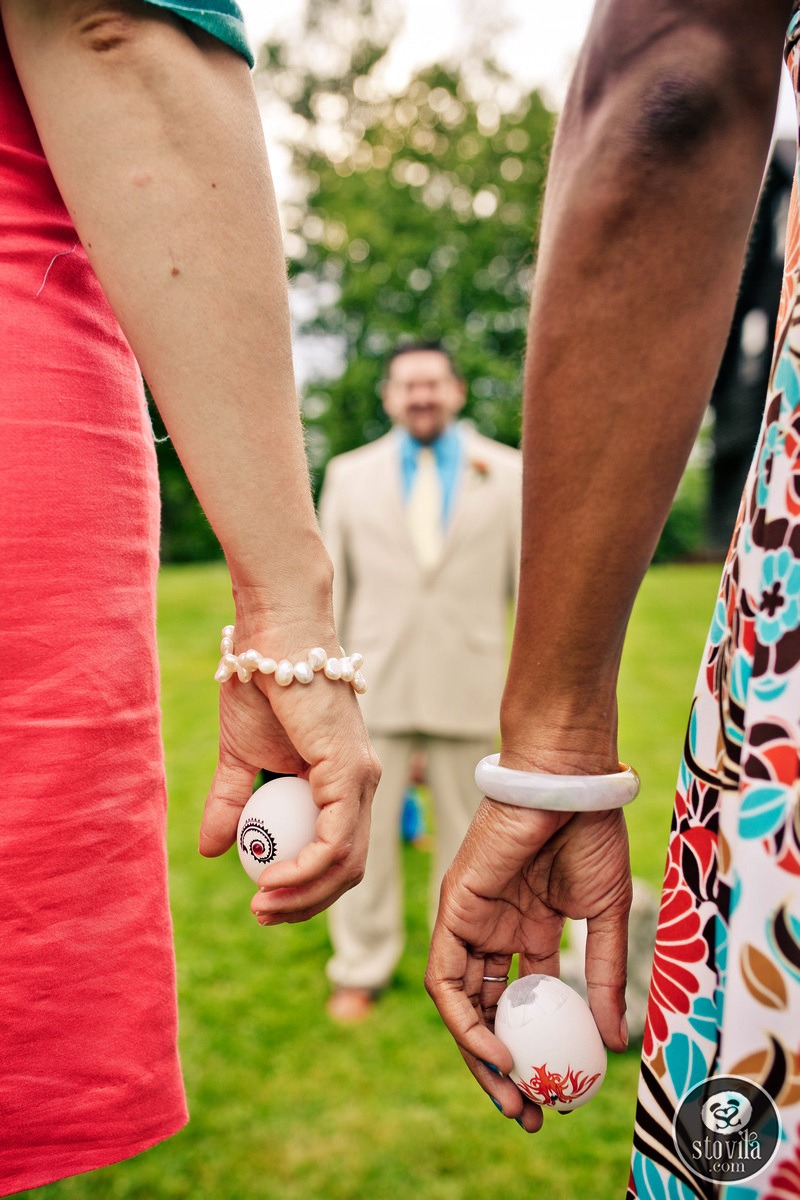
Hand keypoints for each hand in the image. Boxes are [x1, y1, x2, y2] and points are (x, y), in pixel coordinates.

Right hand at [199, 616, 380, 923]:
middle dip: (306, 901)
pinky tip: (273, 876)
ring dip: (304, 893)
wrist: (270, 638)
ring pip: (347, 862)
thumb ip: (232, 802)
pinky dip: (306, 868)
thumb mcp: (239, 757)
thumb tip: (213, 851)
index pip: (336, 851)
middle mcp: (362, 782)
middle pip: (348, 867)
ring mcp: (361, 778)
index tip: (262, 900)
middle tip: (262, 913)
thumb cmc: (259, 684)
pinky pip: (336, 840)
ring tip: (262, 901)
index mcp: (341, 781)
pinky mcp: (351, 771)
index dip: (303, 886)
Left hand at [425, 797, 631, 1130]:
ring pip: (463, 1005)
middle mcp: (495, 931)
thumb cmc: (590, 837)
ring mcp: (471, 922)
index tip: (560, 1093)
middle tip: (530, 1113)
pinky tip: (495, 1053)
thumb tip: (613, 1043)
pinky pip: (447, 980)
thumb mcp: (603, 918)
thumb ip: (601, 977)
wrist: (568, 784)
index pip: (523, 1003)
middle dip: (506, 1067)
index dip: (537, 1048)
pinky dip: (464, 1022)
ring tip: (514, 1097)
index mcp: (529, 931)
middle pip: (488, 1012)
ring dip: (481, 1057)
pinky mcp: (453, 910)